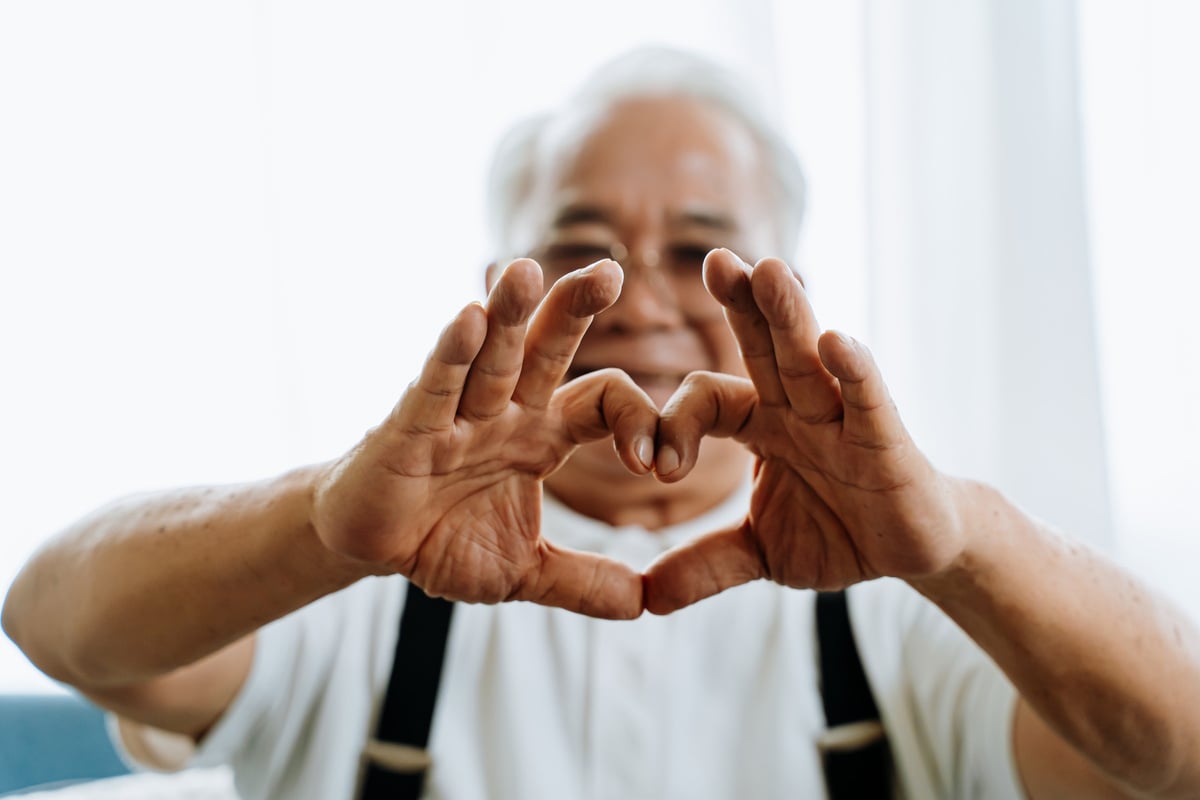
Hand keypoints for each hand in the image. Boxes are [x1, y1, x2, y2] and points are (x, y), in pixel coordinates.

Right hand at [312, 259, 656, 618]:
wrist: (370, 548)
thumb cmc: (444, 540)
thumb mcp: (524, 572)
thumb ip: (582, 583)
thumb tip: (645, 604)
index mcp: (541, 436)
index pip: (602, 404)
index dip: (635, 423)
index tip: (656, 466)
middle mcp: (504, 412)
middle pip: (546, 350)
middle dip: (575, 310)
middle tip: (612, 272)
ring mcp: (456, 414)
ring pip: (489, 355)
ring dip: (507, 313)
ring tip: (525, 270)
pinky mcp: (408, 427)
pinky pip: (435, 386)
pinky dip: (450, 355)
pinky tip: (467, 317)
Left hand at [643, 250, 967, 613]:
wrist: (913, 550)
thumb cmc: (837, 533)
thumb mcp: (761, 554)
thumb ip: (706, 566)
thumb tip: (646, 599)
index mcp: (763, 426)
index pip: (710, 402)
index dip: (677, 424)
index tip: (653, 467)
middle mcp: (799, 409)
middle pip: (763, 348)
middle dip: (741, 304)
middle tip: (714, 259)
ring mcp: (843, 419)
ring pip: (811, 360)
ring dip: (790, 315)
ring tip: (768, 269)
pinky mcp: (887, 441)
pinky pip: (868, 401)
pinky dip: (854, 374)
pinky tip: (839, 343)